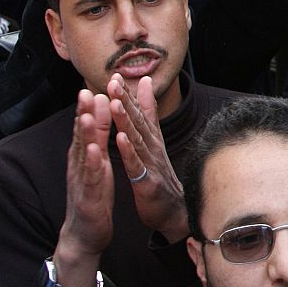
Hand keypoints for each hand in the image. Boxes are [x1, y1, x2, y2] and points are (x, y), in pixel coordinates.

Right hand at [58, 91, 114, 259]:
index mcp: (84, 155)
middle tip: (85, 91)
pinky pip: (91, 178)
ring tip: (85, 115)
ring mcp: (82, 180)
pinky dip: (92, 164)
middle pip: (80, 136)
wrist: (85, 233)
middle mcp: (79, 164)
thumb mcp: (96, 161)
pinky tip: (95, 152)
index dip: (88, 107)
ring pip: (82, 155)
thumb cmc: (93, 192)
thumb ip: (97, 137)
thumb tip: (99, 109)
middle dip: (83, 114)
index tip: (92, 84)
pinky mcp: (88, 197)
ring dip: (84, 135)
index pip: (85, 127)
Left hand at [109, 75, 188, 241]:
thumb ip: (149, 113)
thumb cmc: (160, 175)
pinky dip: (129, 151)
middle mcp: (152, 147)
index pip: (139, 113)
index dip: (127, 94)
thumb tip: (145, 85)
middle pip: (137, 121)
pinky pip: (136, 165)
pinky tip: (120, 139)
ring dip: (126, 121)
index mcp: (151, 139)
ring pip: (136, 139)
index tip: (115, 76)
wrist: (174, 210)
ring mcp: (151, 164)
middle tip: (113, 82)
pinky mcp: (147, 182)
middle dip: (125, 100)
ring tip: (114, 104)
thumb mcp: (155, 141)